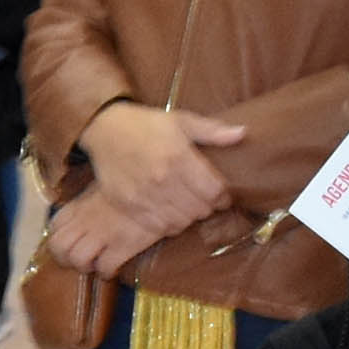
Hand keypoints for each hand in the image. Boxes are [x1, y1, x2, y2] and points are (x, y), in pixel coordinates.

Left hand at [47, 186, 178, 275]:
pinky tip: (112, 268)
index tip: (69, 240)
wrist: (159, 185)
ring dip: (84, 266)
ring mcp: (103, 234)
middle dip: (64, 257)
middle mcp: (87, 220)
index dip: (58, 236)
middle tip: (76, 259)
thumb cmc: (135, 179)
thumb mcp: (105, 181)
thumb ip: (92, 193)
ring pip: (77, 260)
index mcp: (81, 203)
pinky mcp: (123, 246)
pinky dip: (106, 272)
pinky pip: (105, 267)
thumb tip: (90, 195)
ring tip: (94, 264)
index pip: (55, 225)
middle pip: (58, 247)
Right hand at [81, 102, 244, 230]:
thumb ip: (212, 131)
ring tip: (187, 206)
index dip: (224, 196)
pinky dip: (169, 224)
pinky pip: (159, 228)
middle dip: (207, 206)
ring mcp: (144, 195)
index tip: (221, 193)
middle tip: (204, 199)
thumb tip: (243, 134)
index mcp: (179, 157)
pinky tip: (169, 212)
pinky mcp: (129, 205)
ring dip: (189, 217)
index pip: (215, 191)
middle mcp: (162, 179)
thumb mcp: (181, 120)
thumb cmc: (146, 124)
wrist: (105, 130)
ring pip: (181, 222)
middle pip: (200, 209)